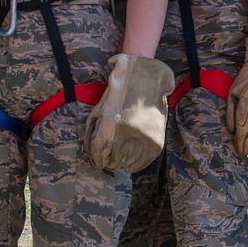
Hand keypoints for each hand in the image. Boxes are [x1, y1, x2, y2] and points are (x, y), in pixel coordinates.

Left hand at [84, 54, 174, 172]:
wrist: (147, 82)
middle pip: (114, 161)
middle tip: (108, 162)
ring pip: (128, 163)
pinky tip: (131, 163)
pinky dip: (136, 165)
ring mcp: (143, 140)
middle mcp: (127, 134)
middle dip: (109, 163)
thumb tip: (91, 152)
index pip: (99, 152)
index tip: (98, 162)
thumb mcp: (101, 109)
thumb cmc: (120, 95)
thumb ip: (93, 130)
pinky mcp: (156, 143)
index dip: (96, 159)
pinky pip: (143, 162)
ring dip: (122, 164)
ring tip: (120, 161)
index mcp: (110, 124)